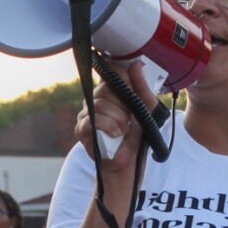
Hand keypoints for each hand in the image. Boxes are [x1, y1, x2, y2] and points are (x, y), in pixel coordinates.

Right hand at [74, 58, 153, 175]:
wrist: (130, 162)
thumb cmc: (137, 137)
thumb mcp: (146, 110)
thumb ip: (142, 89)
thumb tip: (135, 65)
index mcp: (110, 92)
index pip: (110, 72)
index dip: (121, 77)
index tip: (131, 89)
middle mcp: (95, 99)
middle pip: (105, 88)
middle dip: (122, 104)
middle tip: (129, 118)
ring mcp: (86, 113)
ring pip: (100, 104)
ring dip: (118, 118)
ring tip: (124, 130)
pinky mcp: (81, 129)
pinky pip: (93, 119)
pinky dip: (108, 126)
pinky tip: (116, 134)